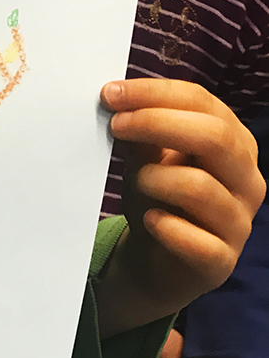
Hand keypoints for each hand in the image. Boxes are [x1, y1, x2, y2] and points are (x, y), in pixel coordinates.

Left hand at [97, 79, 264, 333]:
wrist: (158, 264)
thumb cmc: (158, 202)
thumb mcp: (146, 162)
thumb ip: (142, 136)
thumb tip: (121, 103)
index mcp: (233, 143)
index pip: (204, 103)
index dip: (156, 94)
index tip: (112, 93)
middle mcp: (246, 179)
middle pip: (214, 137)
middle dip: (157, 124)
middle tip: (116, 126)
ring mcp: (239, 221)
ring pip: (201, 187)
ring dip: (155, 178)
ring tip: (135, 181)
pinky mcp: (222, 261)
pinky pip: (198, 241)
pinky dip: (167, 227)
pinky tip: (149, 220)